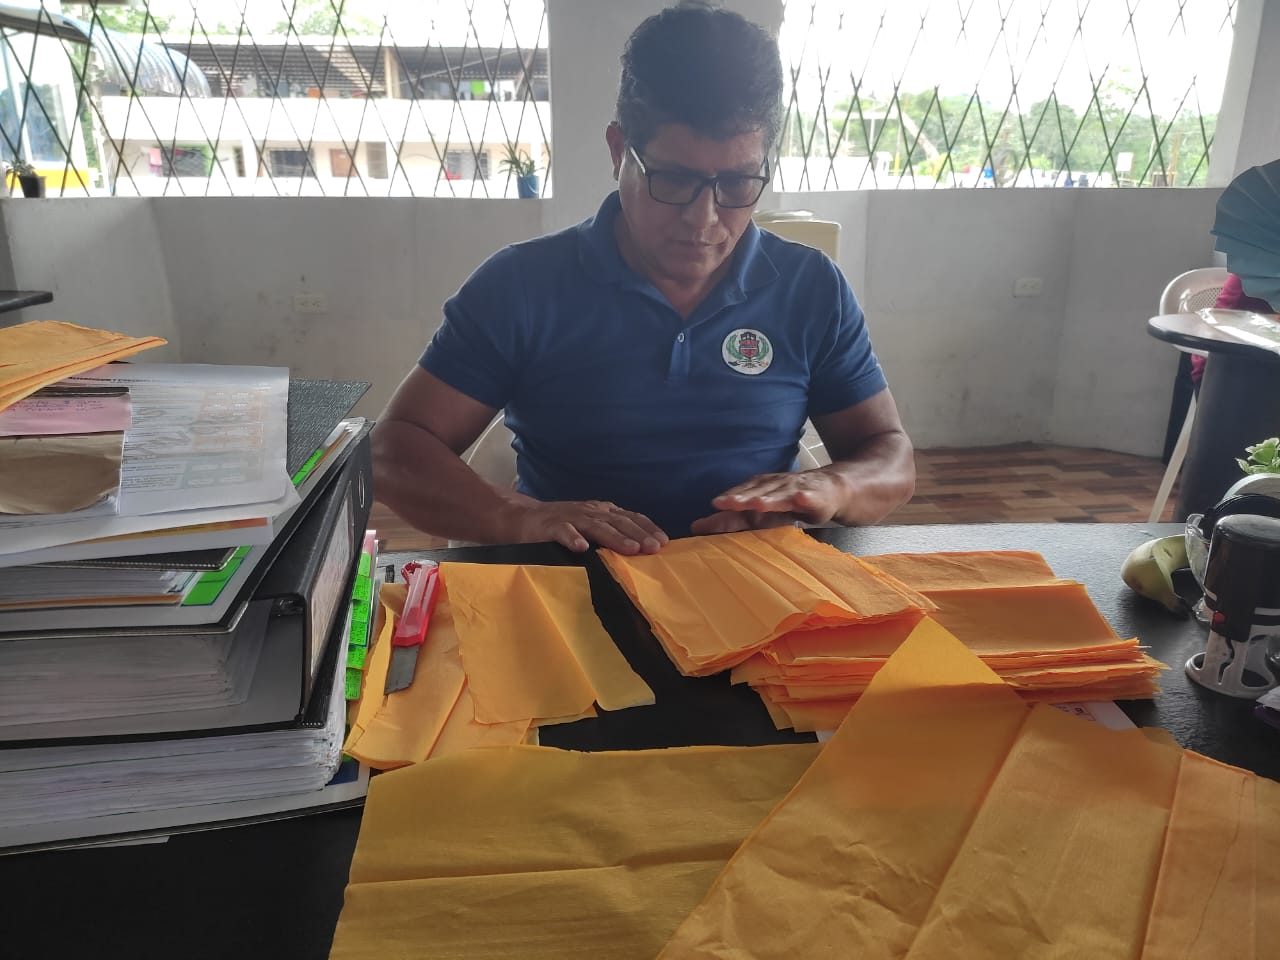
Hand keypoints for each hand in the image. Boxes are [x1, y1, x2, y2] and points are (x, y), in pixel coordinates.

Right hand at [503, 499, 667, 554]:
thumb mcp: (591, 526)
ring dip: (614, 537)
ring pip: (595, 526)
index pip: (630, 517)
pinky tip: (580, 548)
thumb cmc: (563, 526)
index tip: (664, 542)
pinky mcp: (550, 527)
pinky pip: (562, 532)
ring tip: (630, 549)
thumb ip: (612, 533)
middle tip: (654, 548)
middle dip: (638, 534)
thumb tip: (643, 550)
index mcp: (602, 512)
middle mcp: (590, 512)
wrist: (523, 519)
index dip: (647, 528)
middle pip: (618, 522)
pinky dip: (571, 538)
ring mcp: (570, 518)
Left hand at [695, 470, 849, 531]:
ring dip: (770, 498)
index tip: (711, 508)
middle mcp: (775, 486)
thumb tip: (695, 527)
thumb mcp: (761, 511)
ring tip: (758, 503)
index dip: (727, 501)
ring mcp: (796, 490)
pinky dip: (806, 497)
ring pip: (781, 493)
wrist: (831, 488)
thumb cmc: (790, 500)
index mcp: (760, 490)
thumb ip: (733, 519)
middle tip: (726, 503)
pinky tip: (801, 499)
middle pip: (757, 492)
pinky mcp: (817, 497)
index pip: (740, 496)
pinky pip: (811, 497)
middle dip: (742, 497)